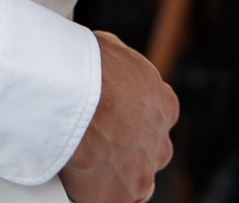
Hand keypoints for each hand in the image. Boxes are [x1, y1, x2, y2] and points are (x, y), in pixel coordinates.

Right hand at [59, 30, 175, 202]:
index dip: (131, 121)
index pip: (155, 120)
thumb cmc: (89, 67)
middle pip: (147, 153)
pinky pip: (108, 200)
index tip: (111, 119)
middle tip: (94, 141)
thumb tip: (104, 61)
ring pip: (134, 182)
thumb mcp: (112, 50)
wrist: (75, 94)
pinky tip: (75, 178)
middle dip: (125, 150)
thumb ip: (119, 69)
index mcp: (163, 105)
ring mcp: (143, 172)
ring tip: (82, 161)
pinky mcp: (120, 196)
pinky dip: (93, 193)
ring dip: (113, 175)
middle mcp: (160, 142)